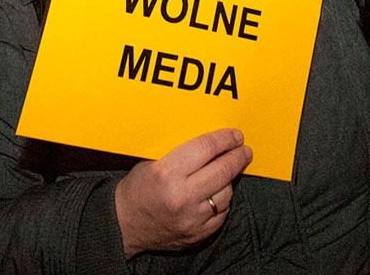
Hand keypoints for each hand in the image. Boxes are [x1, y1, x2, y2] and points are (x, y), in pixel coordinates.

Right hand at [114, 129, 250, 256]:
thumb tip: (212, 142)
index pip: (206, 148)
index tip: (235, 135)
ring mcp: (192, 218)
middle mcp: (182, 196)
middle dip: (238, 157)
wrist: (124, 225)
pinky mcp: (198, 234)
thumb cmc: (137, 189)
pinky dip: (222, 201)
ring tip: (227, 172)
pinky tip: (218, 193)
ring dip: (230, 180)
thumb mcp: (151, 163)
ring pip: (226, 193)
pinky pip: (222, 213)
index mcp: (167, 173)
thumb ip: (181, 153)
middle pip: (223, 170)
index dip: (225, 139)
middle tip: (244, 150)